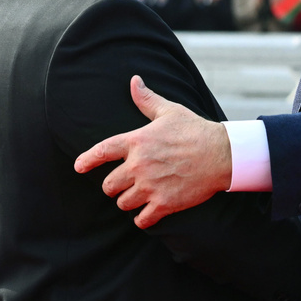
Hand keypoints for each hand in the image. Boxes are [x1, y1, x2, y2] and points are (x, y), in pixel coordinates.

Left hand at [74, 75, 232, 228]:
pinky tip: (147, 213)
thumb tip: (134, 81)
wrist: (221, 154)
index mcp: (137, 141)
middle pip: (108, 186)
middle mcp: (138, 165)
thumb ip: (146, 100)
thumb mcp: (169, 111)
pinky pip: (141, 220)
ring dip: (128, 201)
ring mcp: (150, 186)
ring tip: (138, 196)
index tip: (78, 167)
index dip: (87, 160)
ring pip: (123, 204)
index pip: (101, 151)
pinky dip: (142, 219)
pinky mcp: (164, 204)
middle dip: (114, 186)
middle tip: (124, 184)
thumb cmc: (194, 130)